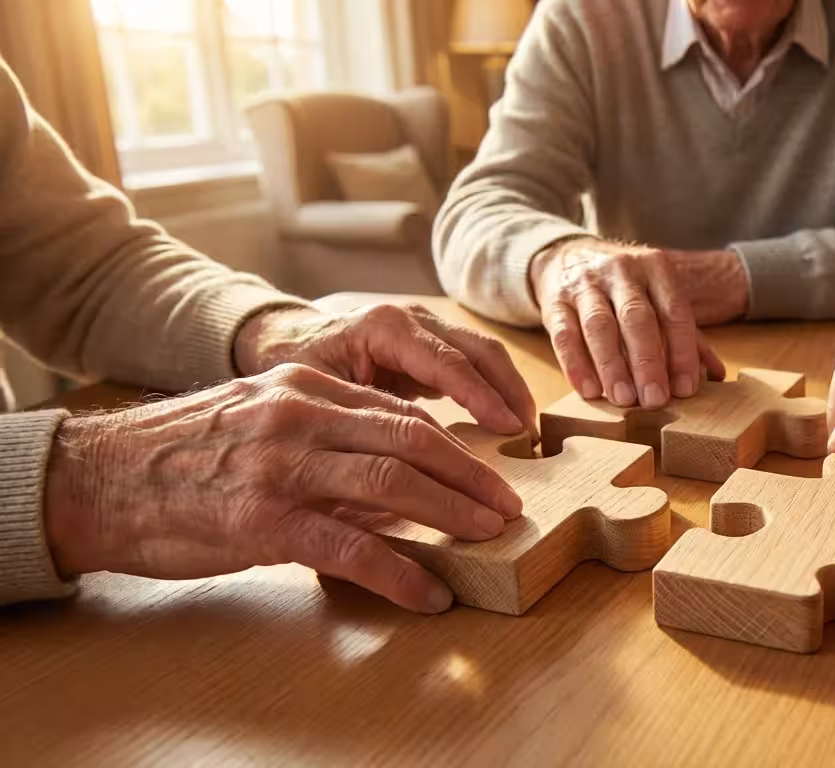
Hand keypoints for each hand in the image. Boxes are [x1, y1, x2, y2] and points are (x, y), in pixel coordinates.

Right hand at [42, 364, 523, 613]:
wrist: (99, 480)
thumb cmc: (181, 455)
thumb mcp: (257, 417)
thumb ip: (321, 431)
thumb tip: (390, 470)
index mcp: (304, 384)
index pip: (400, 414)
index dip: (454, 447)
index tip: (487, 474)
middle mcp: (301, 414)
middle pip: (413, 441)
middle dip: (471, 476)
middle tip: (506, 506)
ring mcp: (284, 466)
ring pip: (395, 484)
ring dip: (453, 514)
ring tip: (489, 537)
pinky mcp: (266, 521)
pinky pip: (353, 547)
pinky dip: (401, 572)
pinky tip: (427, 594)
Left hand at [234, 303, 535, 435]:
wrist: (281, 343)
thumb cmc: (291, 371)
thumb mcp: (318, 396)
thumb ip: (360, 420)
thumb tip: (398, 466)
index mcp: (383, 326)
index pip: (446, 361)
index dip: (482, 396)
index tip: (509, 428)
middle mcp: (411, 319)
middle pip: (479, 350)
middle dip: (509, 392)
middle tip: (530, 436)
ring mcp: (426, 327)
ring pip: (484, 352)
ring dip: (510, 391)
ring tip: (527, 433)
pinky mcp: (433, 343)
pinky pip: (474, 363)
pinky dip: (496, 390)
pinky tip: (506, 423)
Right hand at [530, 237, 732, 406]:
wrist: (568, 257)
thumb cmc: (625, 289)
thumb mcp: (659, 299)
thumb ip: (687, 335)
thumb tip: (716, 376)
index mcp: (656, 268)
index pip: (674, 311)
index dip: (682, 352)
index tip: (685, 389)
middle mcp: (621, 271)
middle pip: (636, 318)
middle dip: (647, 362)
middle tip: (655, 400)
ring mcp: (585, 284)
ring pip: (599, 326)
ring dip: (612, 366)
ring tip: (624, 400)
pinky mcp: (555, 301)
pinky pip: (564, 334)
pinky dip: (576, 364)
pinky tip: (589, 390)